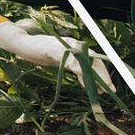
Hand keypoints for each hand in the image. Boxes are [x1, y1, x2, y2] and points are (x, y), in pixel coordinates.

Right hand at [0, 21, 114, 90]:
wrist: (23, 44)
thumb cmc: (42, 53)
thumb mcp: (62, 62)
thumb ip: (75, 68)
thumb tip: (88, 80)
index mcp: (77, 49)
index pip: (94, 60)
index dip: (103, 73)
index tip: (110, 87)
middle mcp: (73, 45)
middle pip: (93, 59)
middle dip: (102, 75)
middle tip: (110, 89)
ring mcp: (63, 45)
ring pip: (83, 59)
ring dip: (93, 74)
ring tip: (100, 87)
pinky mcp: (53, 48)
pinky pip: (67, 57)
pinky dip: (77, 66)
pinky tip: (82, 75)